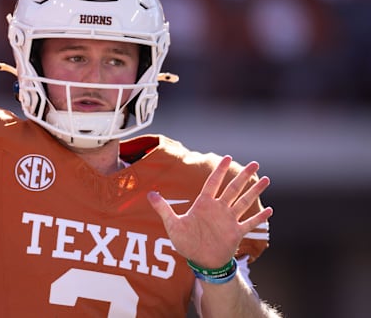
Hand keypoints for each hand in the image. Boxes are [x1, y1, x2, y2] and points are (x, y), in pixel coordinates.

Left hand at [147, 155, 272, 268]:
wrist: (199, 261)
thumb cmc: (186, 242)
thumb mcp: (172, 224)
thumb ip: (163, 208)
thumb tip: (149, 194)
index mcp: (204, 204)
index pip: (213, 183)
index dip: (219, 170)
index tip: (227, 157)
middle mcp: (218, 209)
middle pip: (233, 188)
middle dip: (243, 176)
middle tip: (255, 164)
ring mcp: (229, 220)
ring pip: (244, 202)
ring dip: (254, 191)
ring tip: (267, 179)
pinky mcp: (236, 233)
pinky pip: (250, 223)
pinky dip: (259, 217)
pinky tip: (270, 210)